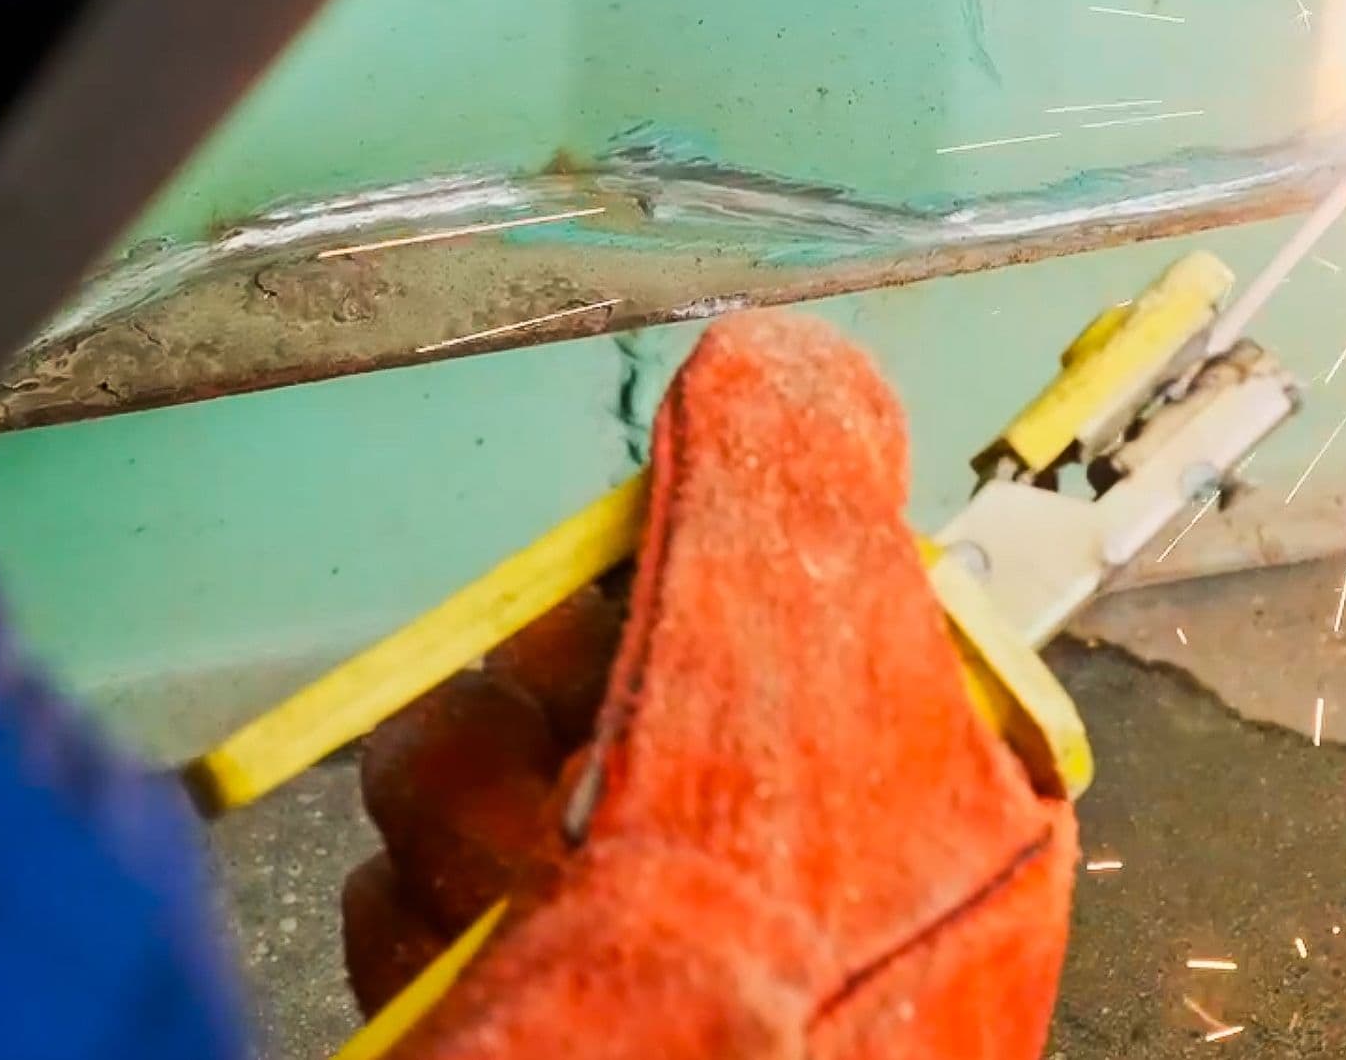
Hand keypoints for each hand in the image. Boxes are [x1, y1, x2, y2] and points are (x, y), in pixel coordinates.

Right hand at [336, 313, 1077, 1058]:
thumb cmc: (749, 1024)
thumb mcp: (787, 708)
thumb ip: (787, 492)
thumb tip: (776, 353)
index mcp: (929, 780)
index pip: (789, 564)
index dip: (676, 564)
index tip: (617, 594)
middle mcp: (800, 854)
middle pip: (608, 649)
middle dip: (534, 712)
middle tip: (561, 792)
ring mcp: (662, 942)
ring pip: (489, 759)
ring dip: (457, 820)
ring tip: (515, 919)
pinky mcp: (545, 1001)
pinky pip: (424, 881)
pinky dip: (417, 923)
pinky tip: (463, 981)